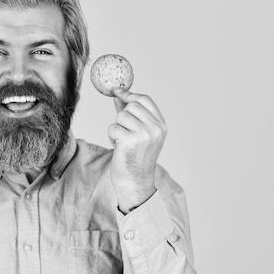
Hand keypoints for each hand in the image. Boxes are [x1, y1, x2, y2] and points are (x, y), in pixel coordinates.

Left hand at [108, 88, 166, 212]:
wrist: (135, 182)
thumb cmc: (135, 158)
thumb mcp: (139, 134)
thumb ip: (132, 114)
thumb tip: (119, 95)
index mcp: (161, 126)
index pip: (145, 100)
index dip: (129, 94)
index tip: (117, 91)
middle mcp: (155, 129)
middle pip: (131, 106)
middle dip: (122, 117)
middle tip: (124, 132)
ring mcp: (144, 134)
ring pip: (120, 116)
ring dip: (116, 129)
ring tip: (123, 142)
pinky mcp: (130, 141)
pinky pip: (113, 128)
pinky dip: (112, 137)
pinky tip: (119, 148)